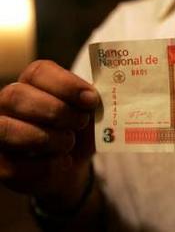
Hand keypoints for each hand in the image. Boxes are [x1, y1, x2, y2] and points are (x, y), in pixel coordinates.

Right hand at [0, 60, 99, 210]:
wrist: (71, 162)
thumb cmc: (79, 129)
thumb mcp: (91, 113)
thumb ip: (93, 101)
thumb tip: (101, 97)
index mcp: (34, 83)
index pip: (39, 71)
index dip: (66, 85)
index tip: (91, 100)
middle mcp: (9, 102)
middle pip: (17, 96)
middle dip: (56, 111)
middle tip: (80, 122)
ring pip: (6, 129)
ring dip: (46, 138)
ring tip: (69, 143)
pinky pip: (11, 165)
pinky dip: (44, 166)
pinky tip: (63, 163)